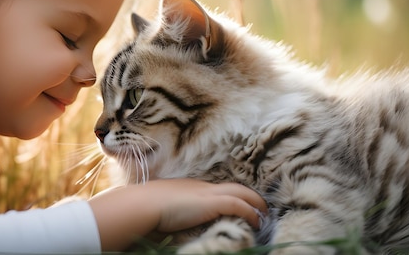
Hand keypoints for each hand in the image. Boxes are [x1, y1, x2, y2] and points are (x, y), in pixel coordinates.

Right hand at [89, 178, 266, 250]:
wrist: (144, 204)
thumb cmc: (146, 207)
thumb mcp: (160, 206)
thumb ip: (167, 210)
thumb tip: (165, 221)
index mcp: (190, 187)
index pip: (216, 189)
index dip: (229, 195)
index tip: (237, 203)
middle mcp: (202, 187)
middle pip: (233, 186)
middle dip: (250, 195)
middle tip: (261, 207)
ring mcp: (207, 193)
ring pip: (241, 192)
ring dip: (256, 203)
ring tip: (264, 214)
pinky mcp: (212, 203)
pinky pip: (239, 204)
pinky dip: (250, 212)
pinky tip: (256, 221)